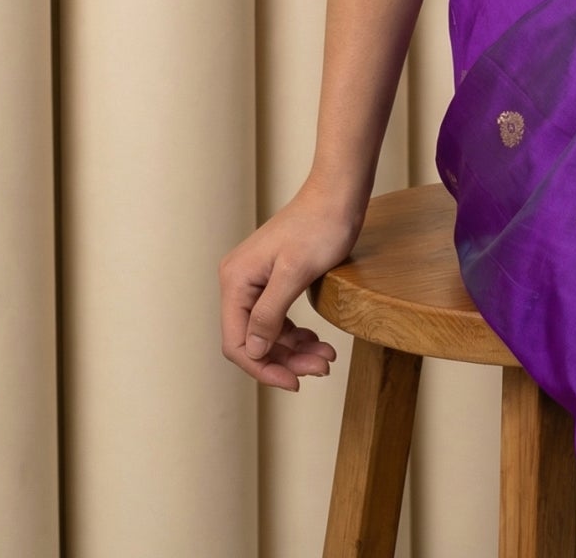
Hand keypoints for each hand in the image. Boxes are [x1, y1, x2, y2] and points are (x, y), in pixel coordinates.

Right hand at [218, 181, 363, 390]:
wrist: (339, 193)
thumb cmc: (320, 226)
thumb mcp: (295, 273)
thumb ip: (269, 314)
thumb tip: (252, 351)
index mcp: (236, 280)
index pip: (237, 343)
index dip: (263, 367)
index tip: (294, 382)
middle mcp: (240, 282)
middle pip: (254, 340)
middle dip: (286, 360)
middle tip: (322, 367)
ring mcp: (257, 280)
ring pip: (269, 332)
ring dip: (296, 351)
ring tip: (326, 357)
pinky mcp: (275, 279)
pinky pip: (279, 318)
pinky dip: (297, 334)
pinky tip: (316, 340)